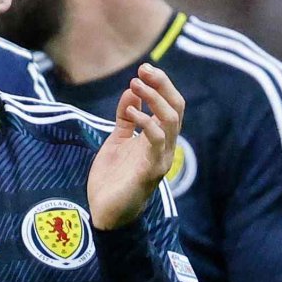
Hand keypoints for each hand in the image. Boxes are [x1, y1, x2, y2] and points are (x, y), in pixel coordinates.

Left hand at [86, 64, 186, 232]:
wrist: (104, 213)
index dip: (161, 85)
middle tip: (144, 69)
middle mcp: (164, 147)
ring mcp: (160, 158)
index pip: (171, 106)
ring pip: (170, 120)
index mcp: (158, 139)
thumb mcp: (116, 141)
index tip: (144, 69)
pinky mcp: (151, 171)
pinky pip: (156, 140)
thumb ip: (125, 119)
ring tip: (135, 85)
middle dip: (162, 85)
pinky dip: (145, 121)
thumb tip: (131, 90)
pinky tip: (131, 112)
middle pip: (176, 108)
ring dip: (154, 98)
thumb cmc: (112, 179)